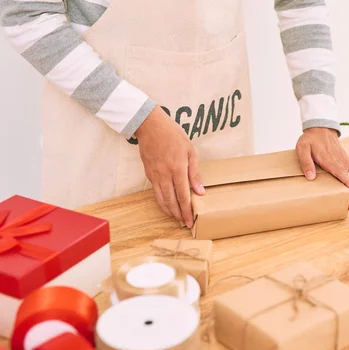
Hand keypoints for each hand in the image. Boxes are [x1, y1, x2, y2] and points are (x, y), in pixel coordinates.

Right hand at [136, 107, 204, 227]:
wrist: (150, 126)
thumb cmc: (173, 135)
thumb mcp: (190, 151)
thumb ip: (195, 173)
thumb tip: (200, 191)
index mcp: (177, 169)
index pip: (183, 196)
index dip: (187, 211)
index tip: (190, 221)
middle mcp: (164, 175)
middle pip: (171, 201)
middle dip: (178, 215)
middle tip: (184, 223)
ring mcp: (154, 175)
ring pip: (161, 199)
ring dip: (169, 211)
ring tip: (176, 218)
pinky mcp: (148, 174)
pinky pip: (155, 192)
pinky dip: (161, 202)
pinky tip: (167, 205)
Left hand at [296, 127, 348, 211]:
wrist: (321, 128)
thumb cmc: (311, 139)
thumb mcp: (302, 148)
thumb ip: (306, 162)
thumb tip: (311, 177)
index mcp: (330, 159)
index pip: (342, 174)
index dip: (348, 186)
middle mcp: (340, 161)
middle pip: (348, 180)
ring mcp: (344, 161)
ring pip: (347, 178)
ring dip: (347, 189)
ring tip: (347, 202)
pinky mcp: (345, 162)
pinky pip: (345, 174)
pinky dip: (344, 182)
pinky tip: (341, 189)